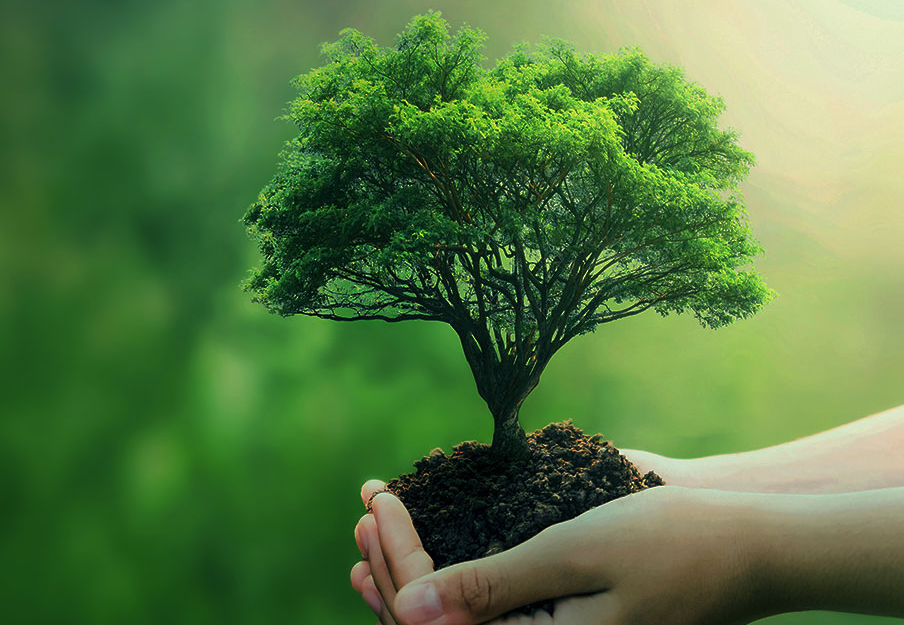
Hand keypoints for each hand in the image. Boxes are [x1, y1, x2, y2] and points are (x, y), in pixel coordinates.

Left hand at [351, 448, 696, 622]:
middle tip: (362, 510)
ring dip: (408, 579)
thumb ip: (489, 588)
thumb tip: (406, 610)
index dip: (396, 559)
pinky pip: (485, 615)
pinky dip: (444, 584)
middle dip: (389, 568)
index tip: (376, 499)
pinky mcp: (556, 624)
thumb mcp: (573, 556)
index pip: (434, 618)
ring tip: (371, 534)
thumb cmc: (670, 545)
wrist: (748, 551)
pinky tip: (420, 558)